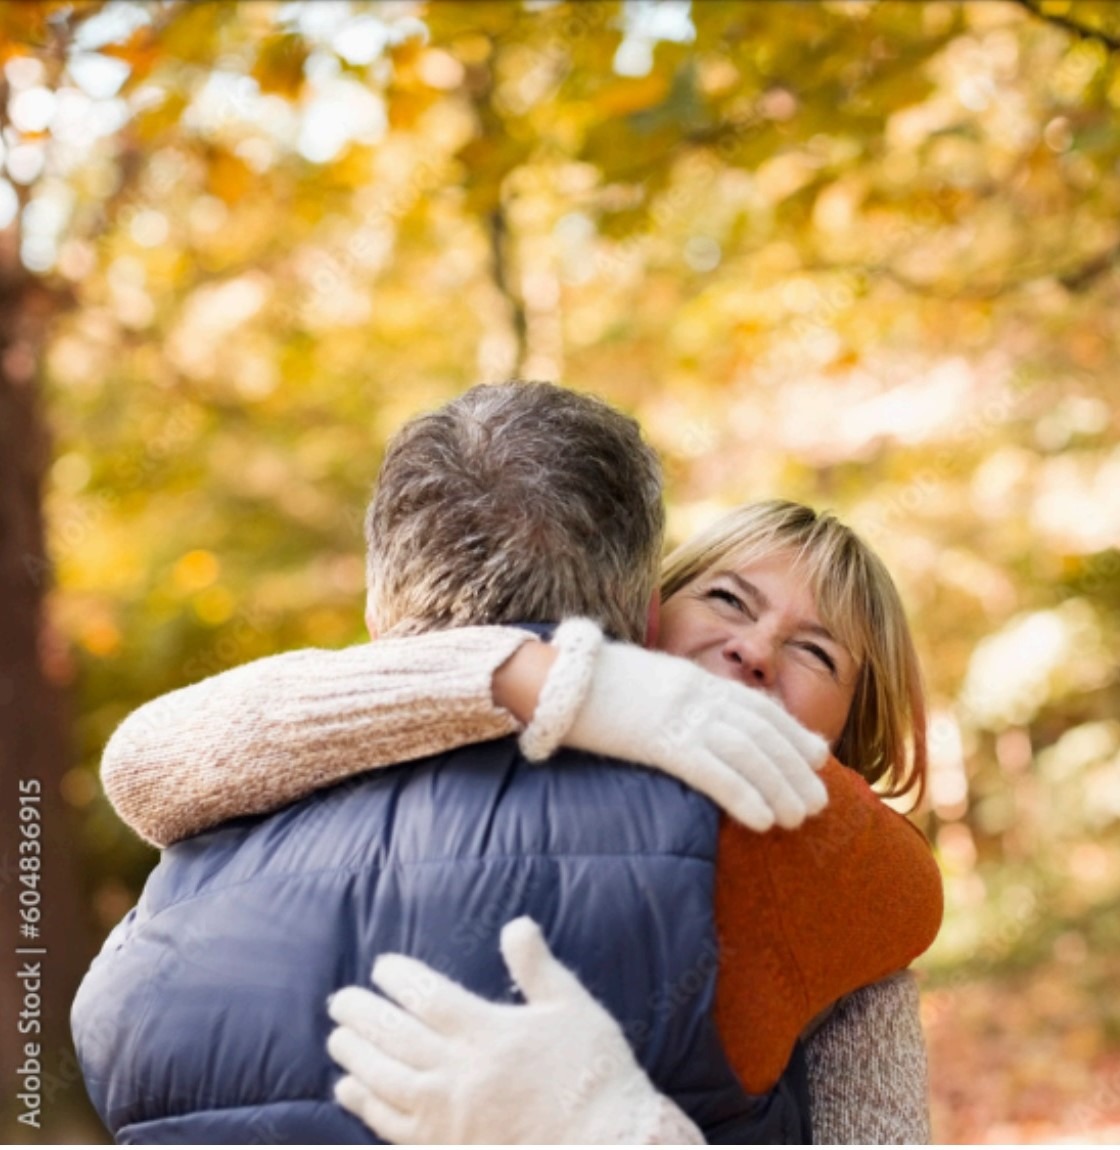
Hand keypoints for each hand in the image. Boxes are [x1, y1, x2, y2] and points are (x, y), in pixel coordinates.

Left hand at [327, 917, 696, 1143]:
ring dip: (356, 1056)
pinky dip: (364, 1106)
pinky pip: (392, 1127)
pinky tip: (349, 1090)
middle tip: (340, 1000)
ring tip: (337, 1038)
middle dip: (362, 1014)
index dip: (398, 978)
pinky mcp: (446, 1149)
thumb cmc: (592, 1071)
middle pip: (394, 1037)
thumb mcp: (571, 1007)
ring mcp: (448, 1117)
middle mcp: (460, 1073)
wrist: (609, 1144)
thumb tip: (516, 924)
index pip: (426, 996)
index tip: (383, 966)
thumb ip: (537, 967)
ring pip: (384, 1081)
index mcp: (488, 1032)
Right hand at [524, 622, 829, 831]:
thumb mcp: (643, 682)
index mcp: (693, 678)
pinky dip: (745, 797)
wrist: (553, 676)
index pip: (756, 706)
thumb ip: (675, 698)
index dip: (791, 732)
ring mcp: (680, 715)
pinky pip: (714, 772)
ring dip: (779, 787)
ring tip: (799, 818)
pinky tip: (764, 820)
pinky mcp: (660, 741)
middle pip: (761, 732)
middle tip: (818, 800)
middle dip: (793, 768)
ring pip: (747, 753)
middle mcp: (696, 693)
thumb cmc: (590, 684)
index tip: (817, 756)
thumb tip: (694, 721)